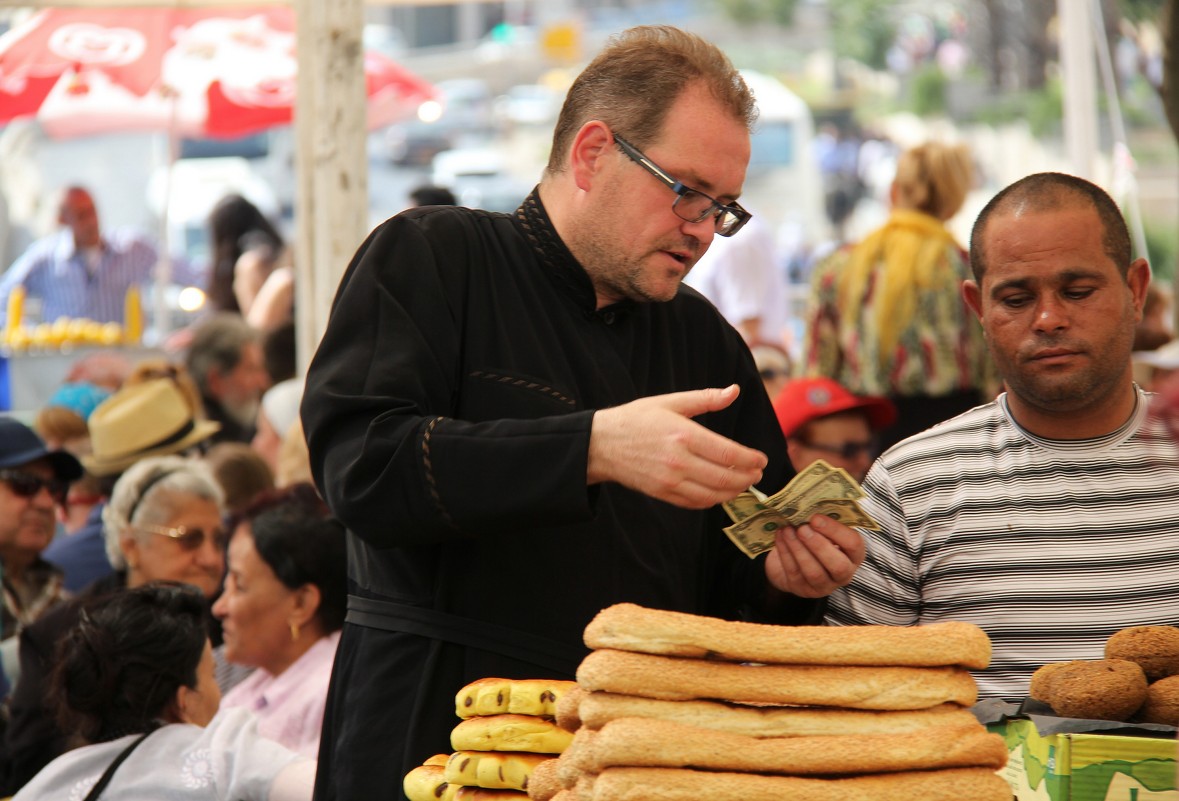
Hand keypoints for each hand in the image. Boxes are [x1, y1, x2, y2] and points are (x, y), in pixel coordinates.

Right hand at [587, 385, 766, 508]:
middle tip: (757, 474)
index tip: (761, 460)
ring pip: (713, 495)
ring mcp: (670, 481)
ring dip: (734, 492)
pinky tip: (720, 492)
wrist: (601, 444)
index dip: (751, 460)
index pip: (728, 453)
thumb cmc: (636, 419)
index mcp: (684, 434)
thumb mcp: (670, 402)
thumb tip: (734, 390)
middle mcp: (679, 461)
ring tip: (743, 483)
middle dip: (748, 478)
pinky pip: (695, 503)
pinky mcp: (663, 494)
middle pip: (725, 478)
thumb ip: (705, 398)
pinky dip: (713, 500)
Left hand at [763, 514, 864, 597]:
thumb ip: (822, 521)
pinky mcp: (803, 589)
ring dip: (799, 549)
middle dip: (819, 545)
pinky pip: (794, 572)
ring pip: (813, 572)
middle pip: (837, 565)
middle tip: (803, 528)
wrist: (792, 559)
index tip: (816, 518)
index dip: (836, 531)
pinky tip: (780, 537)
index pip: (853, 544)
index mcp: (853, 554)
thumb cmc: (813, 538)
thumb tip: (810, 504)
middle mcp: (843, 573)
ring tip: (787, 530)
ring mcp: (823, 585)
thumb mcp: (822, 530)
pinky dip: (785, 553)